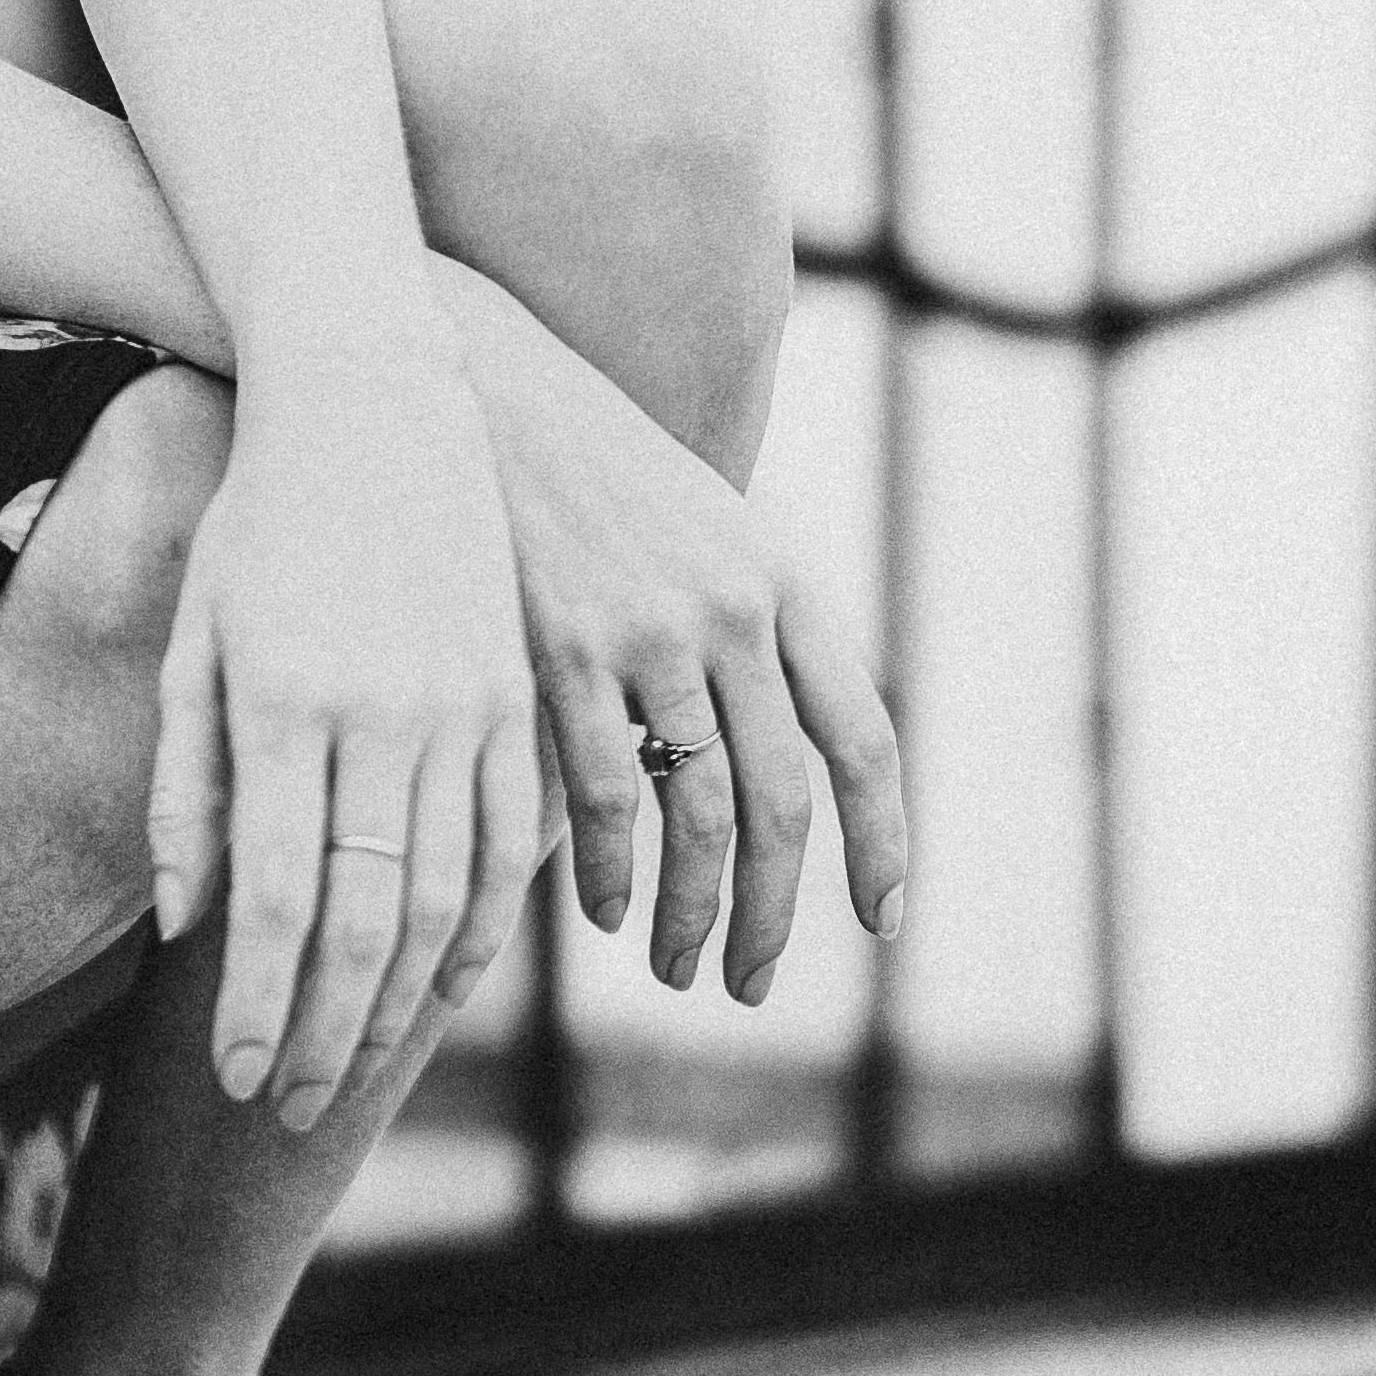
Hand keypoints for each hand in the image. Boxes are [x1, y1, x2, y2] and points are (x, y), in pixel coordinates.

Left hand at [146, 315, 546, 1135]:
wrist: (379, 398)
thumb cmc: (262, 520)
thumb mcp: (194, 637)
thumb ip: (187, 784)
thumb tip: (189, 923)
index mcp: (287, 699)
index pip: (273, 896)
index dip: (256, 1003)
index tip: (234, 1077)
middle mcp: (383, 712)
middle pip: (364, 920)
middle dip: (323, 1032)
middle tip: (285, 1108)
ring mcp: (464, 705)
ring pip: (444, 898)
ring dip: (396, 1005)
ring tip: (345, 1071)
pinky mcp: (518, 695)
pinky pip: (513, 842)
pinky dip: (483, 929)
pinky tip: (444, 986)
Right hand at [436, 268, 905, 999]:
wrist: (492, 391)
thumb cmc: (602, 475)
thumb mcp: (710, 533)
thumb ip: (755, 632)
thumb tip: (788, 757)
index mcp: (786, 584)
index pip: (863, 737)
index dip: (882, 841)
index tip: (879, 921)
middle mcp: (734, 608)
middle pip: (784, 802)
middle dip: (774, 914)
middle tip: (749, 984)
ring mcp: (650, 627)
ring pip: (699, 813)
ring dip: (695, 913)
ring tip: (679, 964)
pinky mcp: (564, 644)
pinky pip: (604, 793)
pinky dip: (608, 871)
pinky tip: (602, 908)